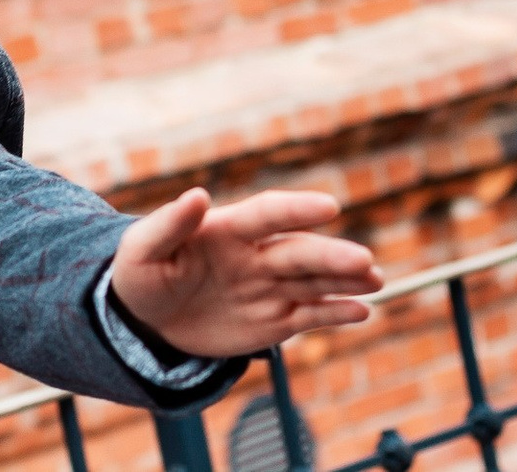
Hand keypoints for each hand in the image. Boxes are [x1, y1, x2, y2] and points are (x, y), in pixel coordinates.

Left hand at [110, 188, 380, 357]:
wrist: (145, 321)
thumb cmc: (141, 275)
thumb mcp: (143, 249)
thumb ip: (169, 223)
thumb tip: (197, 194)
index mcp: (227, 229)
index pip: (267, 214)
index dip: (296, 210)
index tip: (328, 207)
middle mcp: (255, 255)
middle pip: (300, 252)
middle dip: (333, 256)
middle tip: (364, 262)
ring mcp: (268, 288)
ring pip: (315, 281)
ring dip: (346, 280)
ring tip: (376, 279)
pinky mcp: (274, 321)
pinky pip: (309, 316)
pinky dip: (336, 313)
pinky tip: (361, 311)